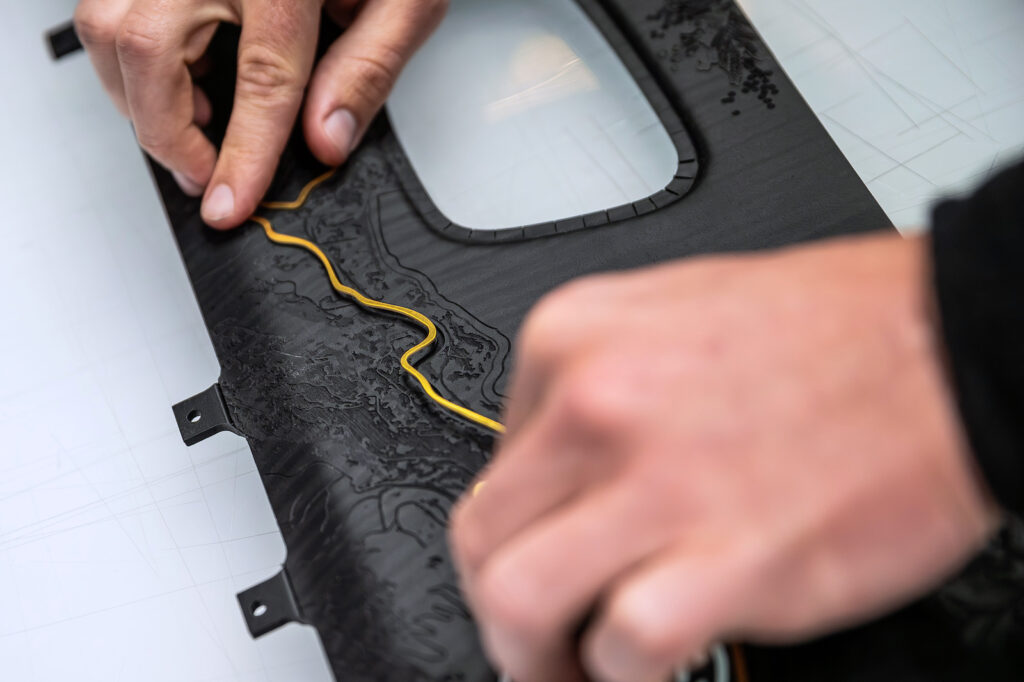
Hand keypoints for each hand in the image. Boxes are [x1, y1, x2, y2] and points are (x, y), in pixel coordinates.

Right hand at [74, 0, 446, 227]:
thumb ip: (370, 67)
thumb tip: (327, 140)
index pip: (261, 79)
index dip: (243, 154)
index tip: (229, 203)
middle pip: (148, 52)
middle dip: (167, 134)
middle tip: (204, 175)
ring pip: (106, 26)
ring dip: (139, 96)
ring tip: (195, 130)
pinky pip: (109, 4)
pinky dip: (131, 56)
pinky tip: (177, 79)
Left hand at [450, 233, 998, 681]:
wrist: (947, 344)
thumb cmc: (832, 328)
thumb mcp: (670, 313)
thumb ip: (596, 386)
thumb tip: (557, 468)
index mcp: (574, 338)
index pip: (491, 463)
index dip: (521, 527)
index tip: (550, 550)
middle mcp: (597, 404)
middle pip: (484, 539)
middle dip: (500, 605)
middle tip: (534, 633)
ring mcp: (656, 482)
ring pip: (517, 602)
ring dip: (533, 657)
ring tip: (572, 668)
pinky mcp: (727, 559)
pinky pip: (623, 648)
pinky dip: (623, 676)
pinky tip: (650, 666)